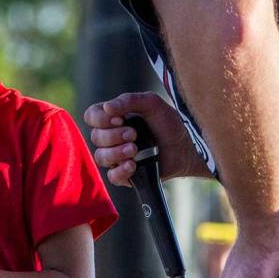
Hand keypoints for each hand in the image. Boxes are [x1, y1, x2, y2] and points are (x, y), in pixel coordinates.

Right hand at [84, 91, 208, 185]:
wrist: (187, 146)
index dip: (100, 119)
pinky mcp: (126, 175)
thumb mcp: (151, 103)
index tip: (119, 119)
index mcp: (113, 118)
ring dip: (116, 153)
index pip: (91, 117)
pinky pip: (112, 177)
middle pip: (95, 138)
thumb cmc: (169, 122)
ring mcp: (117, 156)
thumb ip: (129, 100)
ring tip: (135, 150)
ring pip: (100, 157)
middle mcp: (112, 137)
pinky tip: (133, 165)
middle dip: (113, 136)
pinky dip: (121, 171)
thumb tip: (106, 108)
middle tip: (134, 134)